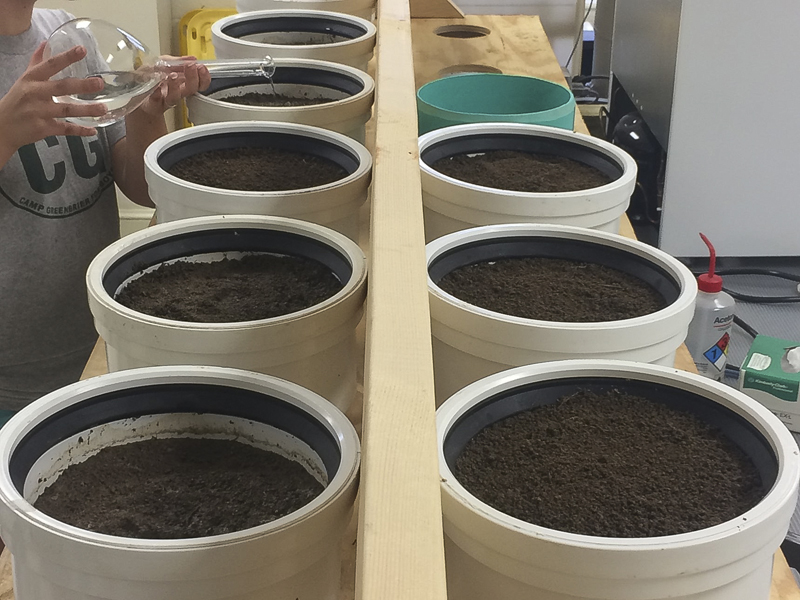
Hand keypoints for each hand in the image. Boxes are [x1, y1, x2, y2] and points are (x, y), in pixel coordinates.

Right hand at [0, 43, 106, 161]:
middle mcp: (35, 94)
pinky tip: (93, 130)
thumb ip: (37, 62)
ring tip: (103, 108)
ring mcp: (39, 112)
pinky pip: (65, 129)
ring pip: (66, 110)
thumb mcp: (25, 79)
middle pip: (61, 87)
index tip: (82, 50)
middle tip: (100, 83)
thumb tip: (46, 43)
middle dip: (81, 85)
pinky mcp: (43, 128)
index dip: (66, 57)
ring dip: (86, 110)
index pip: (50, 65)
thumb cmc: (17, 100)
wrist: (2, 126)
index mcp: (31, 79)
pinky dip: (80, 130)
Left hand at [136, 56, 210, 117]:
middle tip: (191, 67)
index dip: (203, 76)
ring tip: (173, 76)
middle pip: (191, 89)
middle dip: (193, 78)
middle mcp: (178, 91)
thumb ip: (176, 61)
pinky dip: (157, 93)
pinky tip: (157, 88)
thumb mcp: (162, 62)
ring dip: (175, 85)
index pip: (200, 82)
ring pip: (176, 96)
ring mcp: (166, 98)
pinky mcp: (155, 104)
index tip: (201, 67)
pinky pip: (157, 99)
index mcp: (183, 82)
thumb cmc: (151, 79)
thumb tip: (192, 58)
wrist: (137, 94)